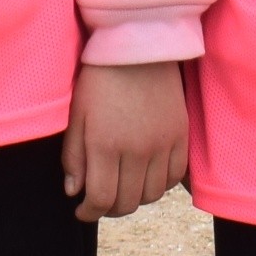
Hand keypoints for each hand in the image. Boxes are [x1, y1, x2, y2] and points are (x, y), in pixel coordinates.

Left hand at [60, 61, 185, 220]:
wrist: (139, 42)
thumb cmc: (101, 76)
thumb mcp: (77, 114)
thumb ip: (73, 156)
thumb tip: (74, 192)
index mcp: (105, 144)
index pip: (100, 199)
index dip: (88, 213)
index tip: (82, 211)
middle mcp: (137, 149)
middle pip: (127, 203)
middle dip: (109, 209)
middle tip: (101, 200)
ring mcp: (163, 143)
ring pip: (151, 195)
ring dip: (135, 198)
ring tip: (124, 187)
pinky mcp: (181, 135)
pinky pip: (174, 177)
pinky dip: (160, 185)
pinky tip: (147, 175)